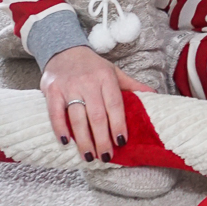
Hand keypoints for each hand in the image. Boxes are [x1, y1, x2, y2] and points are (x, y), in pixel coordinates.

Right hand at [40, 45, 152, 161]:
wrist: (64, 48)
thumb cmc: (92, 65)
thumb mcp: (113, 71)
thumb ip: (131, 85)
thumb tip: (154, 95)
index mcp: (106, 77)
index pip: (115, 105)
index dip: (119, 124)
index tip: (122, 142)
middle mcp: (88, 82)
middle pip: (97, 115)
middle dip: (102, 138)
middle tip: (106, 156)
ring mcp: (69, 86)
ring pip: (78, 117)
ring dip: (84, 140)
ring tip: (89, 156)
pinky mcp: (52, 90)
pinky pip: (55, 113)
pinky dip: (60, 128)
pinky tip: (66, 142)